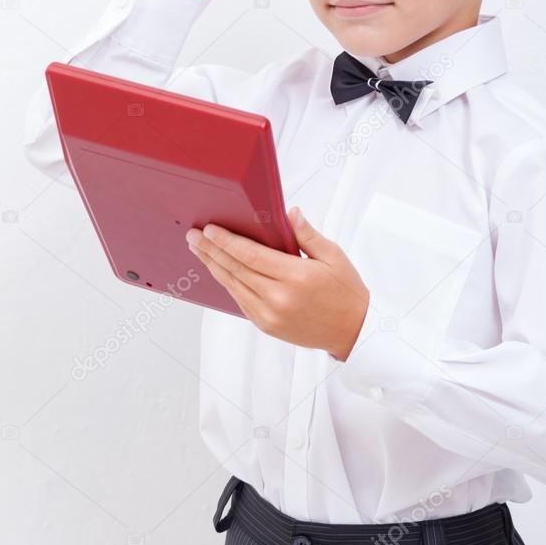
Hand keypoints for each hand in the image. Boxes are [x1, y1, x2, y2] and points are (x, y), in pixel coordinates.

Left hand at [185, 207, 369, 360]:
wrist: (352, 331)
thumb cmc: (346, 291)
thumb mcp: (334, 256)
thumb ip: (307, 235)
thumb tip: (290, 213)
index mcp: (296, 276)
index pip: (251, 254)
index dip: (227, 241)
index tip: (210, 229)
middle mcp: (279, 298)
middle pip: (236, 269)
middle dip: (211, 251)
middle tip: (193, 236)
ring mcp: (270, 315)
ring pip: (233, 286)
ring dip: (213, 267)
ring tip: (199, 251)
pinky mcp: (267, 326)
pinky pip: (241, 301)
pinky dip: (228, 284)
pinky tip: (219, 271)